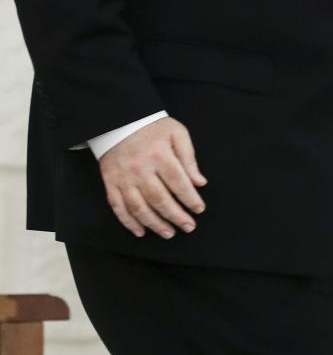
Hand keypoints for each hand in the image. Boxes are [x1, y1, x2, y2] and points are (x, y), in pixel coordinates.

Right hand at [99, 117, 206, 238]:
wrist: (120, 121)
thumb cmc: (153, 128)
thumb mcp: (177, 133)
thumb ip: (188, 157)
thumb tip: (199, 182)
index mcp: (159, 155)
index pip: (178, 182)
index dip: (190, 198)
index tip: (199, 209)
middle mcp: (140, 169)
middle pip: (160, 199)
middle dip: (176, 216)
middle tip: (188, 227)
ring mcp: (123, 178)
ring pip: (139, 207)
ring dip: (155, 224)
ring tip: (168, 233)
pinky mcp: (111, 183)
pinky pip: (118, 207)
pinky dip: (129, 222)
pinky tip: (141, 232)